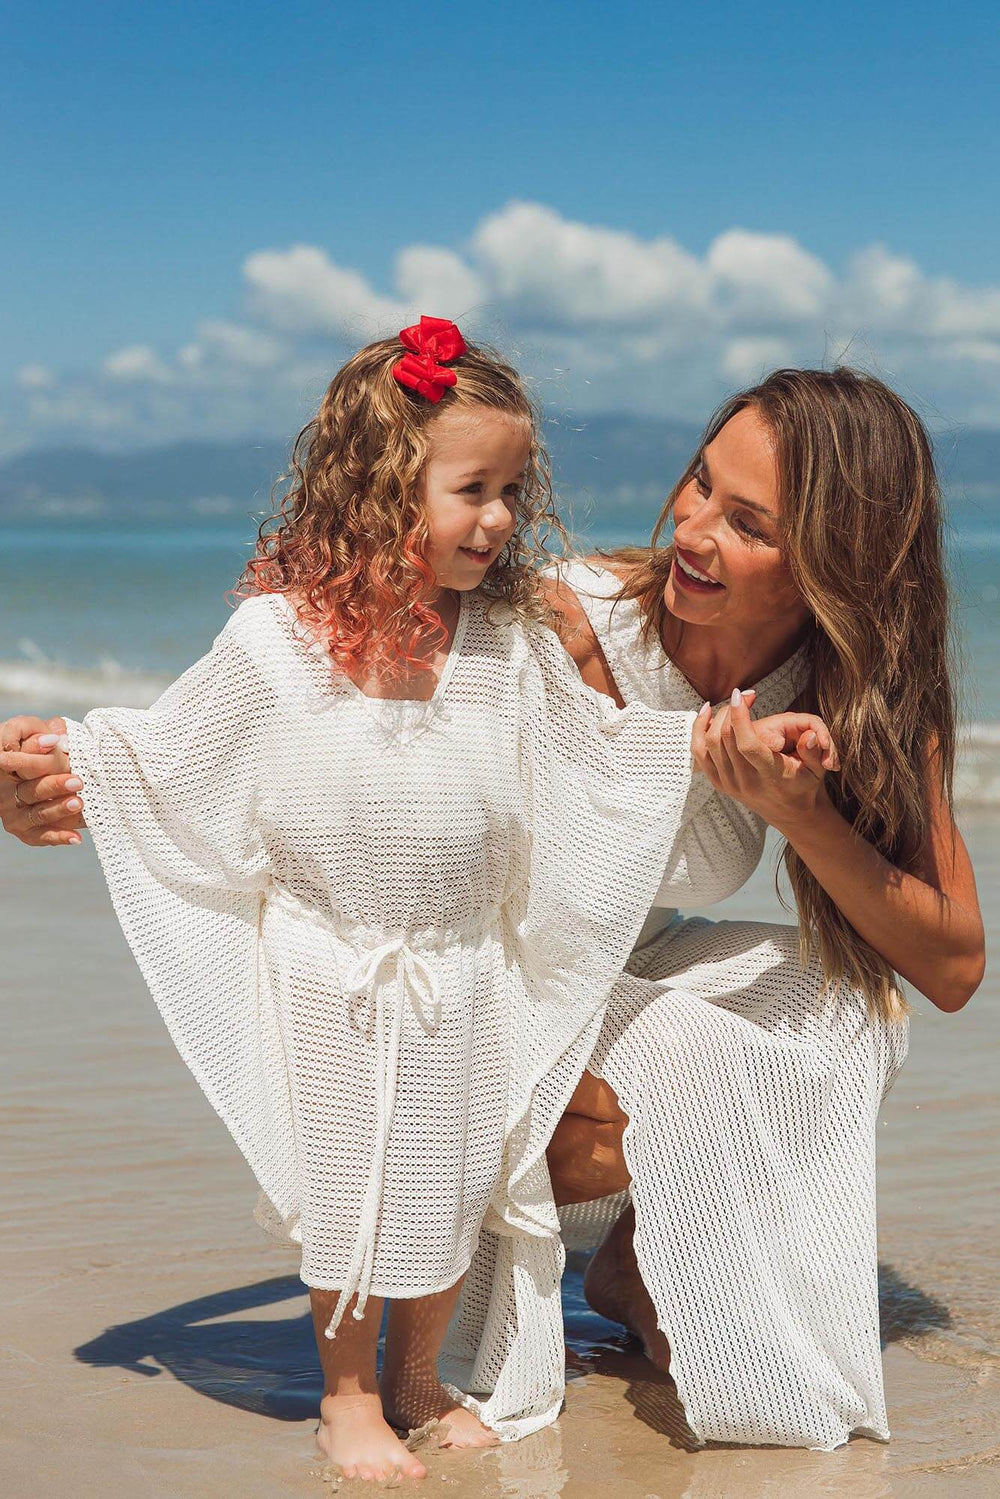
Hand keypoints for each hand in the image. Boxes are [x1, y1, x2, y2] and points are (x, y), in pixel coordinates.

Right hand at [0, 716, 84, 846]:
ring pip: (38, 814)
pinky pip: (41, 836)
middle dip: (54, 786)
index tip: (53, 745)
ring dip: (59, 810)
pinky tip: (76, 838)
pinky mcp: (25, 831)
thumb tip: (53, 739)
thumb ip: (40, 739)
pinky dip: (59, 837)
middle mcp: (6, 793)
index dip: (32, 756)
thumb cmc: (42, 751)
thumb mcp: (36, 737)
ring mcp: (13, 814)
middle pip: (31, 790)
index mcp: (6, 768)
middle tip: (77, 780)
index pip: (16, 762)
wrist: (43, 776)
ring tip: (79, 803)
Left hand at [692, 690, 839, 831]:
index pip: (747, 744)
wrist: (791, 814)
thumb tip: (811, 733)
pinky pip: (698, 753)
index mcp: (769, 776)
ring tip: (729, 702)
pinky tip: (706, 713)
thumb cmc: (804, 786)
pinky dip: (698, 730)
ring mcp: (729, 784)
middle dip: (730, 710)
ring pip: (709, 743)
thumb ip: (814, 750)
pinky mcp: (718, 783)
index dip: (739, 716)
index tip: (740, 695)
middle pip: (724, 739)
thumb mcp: (818, 770)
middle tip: (742, 696)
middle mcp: (745, 781)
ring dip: (715, 717)